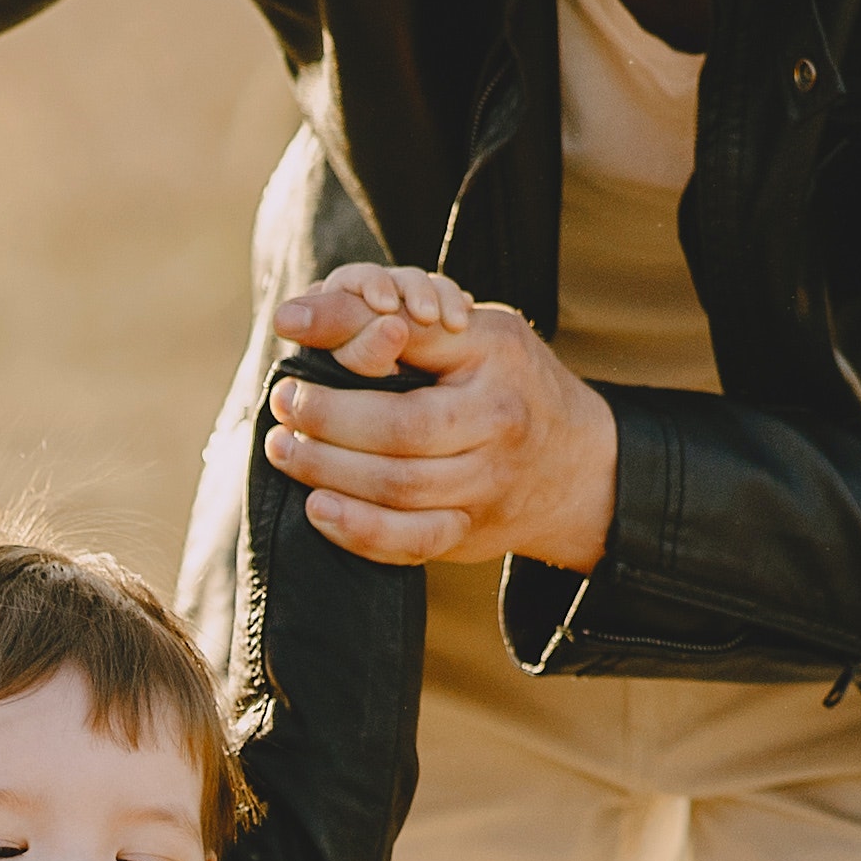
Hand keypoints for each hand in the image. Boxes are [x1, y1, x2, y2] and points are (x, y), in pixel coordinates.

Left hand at [262, 267, 620, 570]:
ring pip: (399, 492)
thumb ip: (405, 323)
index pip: (412, 351)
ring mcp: (485, 490)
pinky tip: (319, 509)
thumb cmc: (510, 381)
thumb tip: (308, 316)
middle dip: (327, 424)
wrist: (577, 465)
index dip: (342, 354)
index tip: (290, 347)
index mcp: (496, 366)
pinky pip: (410, 543)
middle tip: (283, 407)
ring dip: (329, 474)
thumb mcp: (478, 333)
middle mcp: (496, 432)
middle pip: (399, 437)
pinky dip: (359, 531)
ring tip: (286, 450)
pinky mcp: (468, 534)